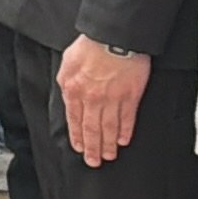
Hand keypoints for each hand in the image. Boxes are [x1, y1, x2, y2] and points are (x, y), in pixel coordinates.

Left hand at [58, 41, 152, 166]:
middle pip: (91, 129)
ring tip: (108, 156)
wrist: (114, 37)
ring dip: (107, 145)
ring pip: (108, 128)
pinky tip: (123, 141)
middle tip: (93, 161)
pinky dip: (125, 131)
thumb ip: (67, 82)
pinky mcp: (130, 96)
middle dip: (92, 148)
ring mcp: (112, 99)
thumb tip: (68, 95)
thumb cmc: (90, 46)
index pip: (74, 120)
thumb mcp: (67, 63)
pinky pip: (126, 118)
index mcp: (73, 90)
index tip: (79, 148)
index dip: (77, 136)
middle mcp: (91, 98)